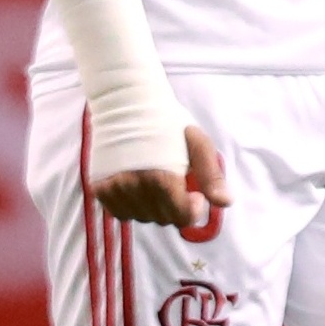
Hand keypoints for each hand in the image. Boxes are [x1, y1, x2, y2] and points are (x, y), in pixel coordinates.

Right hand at [94, 123, 230, 232]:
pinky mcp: (98, 188)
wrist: (127, 106)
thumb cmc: (168, 123)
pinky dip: (133, 207)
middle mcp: (133, 188)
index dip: (194, 209)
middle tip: (177, 185)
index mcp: (160, 178)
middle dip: (176, 208)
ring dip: (154, 209)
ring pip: (142, 218)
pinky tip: (140, 189)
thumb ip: (211, 176)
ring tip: (158, 185)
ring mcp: (112, 189)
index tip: (195, 193)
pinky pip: (120, 213)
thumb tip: (225, 203)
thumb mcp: (198, 145)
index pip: (182, 217)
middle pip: (164, 219)